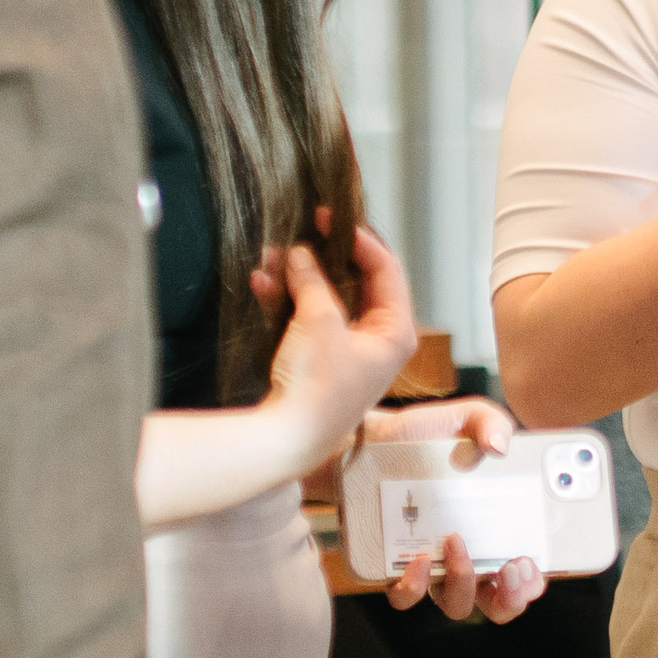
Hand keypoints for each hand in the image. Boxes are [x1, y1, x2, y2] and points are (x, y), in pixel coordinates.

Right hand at [251, 228, 419, 471]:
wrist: (286, 440)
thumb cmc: (317, 387)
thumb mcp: (319, 321)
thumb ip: (313, 279)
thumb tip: (301, 253)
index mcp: (396, 331)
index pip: (386, 269)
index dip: (359, 239)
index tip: (331, 217)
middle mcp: (378, 340)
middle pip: (355, 281)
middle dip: (322, 257)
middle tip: (301, 231)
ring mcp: (349, 350)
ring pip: (327, 297)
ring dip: (298, 276)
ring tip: (272, 258)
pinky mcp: (320, 360)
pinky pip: (308, 318)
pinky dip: (287, 300)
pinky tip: (262, 283)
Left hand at [364, 397, 550, 623]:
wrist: (370, 442)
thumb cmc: (425, 437)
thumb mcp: (464, 420)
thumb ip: (491, 423)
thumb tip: (500, 445)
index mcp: (495, 531)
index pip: (526, 572)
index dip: (535, 580)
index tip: (533, 560)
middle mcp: (468, 556)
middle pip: (499, 603)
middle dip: (512, 597)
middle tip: (510, 566)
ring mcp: (432, 567)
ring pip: (457, 603)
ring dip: (465, 581)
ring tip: (456, 541)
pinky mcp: (393, 568)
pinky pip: (406, 596)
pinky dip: (415, 586)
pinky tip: (417, 558)